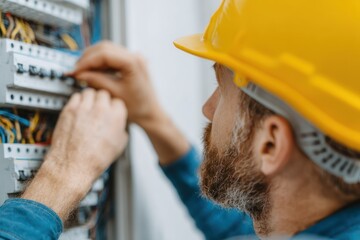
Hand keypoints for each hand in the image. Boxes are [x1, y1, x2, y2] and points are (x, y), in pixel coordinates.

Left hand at [22, 89, 127, 219]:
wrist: (74, 165)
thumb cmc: (95, 159)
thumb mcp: (120, 146)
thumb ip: (121, 129)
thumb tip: (119, 126)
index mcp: (116, 116)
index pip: (118, 101)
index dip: (114, 108)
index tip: (111, 111)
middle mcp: (101, 109)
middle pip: (104, 94)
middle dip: (102, 100)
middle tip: (99, 108)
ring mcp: (84, 108)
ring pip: (89, 92)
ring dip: (90, 98)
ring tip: (89, 106)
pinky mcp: (70, 109)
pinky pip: (76, 96)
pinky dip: (78, 101)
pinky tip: (79, 109)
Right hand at [70, 41, 161, 127]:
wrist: (150, 113)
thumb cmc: (138, 107)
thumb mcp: (114, 93)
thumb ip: (96, 80)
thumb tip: (79, 73)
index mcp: (133, 63)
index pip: (104, 54)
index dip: (87, 61)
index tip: (75, 70)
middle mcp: (135, 57)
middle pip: (105, 47)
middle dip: (87, 58)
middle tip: (76, 70)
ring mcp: (134, 58)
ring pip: (107, 50)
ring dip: (93, 59)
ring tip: (82, 71)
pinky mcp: (131, 63)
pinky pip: (112, 57)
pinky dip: (100, 62)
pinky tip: (92, 71)